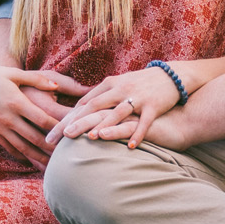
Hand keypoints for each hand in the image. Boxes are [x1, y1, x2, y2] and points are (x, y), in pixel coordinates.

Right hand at [0, 65, 88, 168]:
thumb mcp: (12, 73)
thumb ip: (36, 79)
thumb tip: (56, 85)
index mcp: (16, 102)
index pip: (42, 119)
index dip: (58, 128)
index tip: (72, 134)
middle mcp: (8, 118)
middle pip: (35, 138)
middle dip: (52, 149)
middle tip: (69, 157)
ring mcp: (0, 127)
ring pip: (23, 148)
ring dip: (39, 158)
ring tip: (54, 167)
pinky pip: (10, 148)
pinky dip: (22, 156)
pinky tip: (33, 162)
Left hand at [51, 66, 183, 148]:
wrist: (173, 76)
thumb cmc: (142, 84)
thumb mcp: (119, 85)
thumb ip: (101, 97)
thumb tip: (80, 109)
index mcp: (109, 85)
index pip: (83, 104)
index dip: (66, 119)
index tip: (51, 134)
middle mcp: (120, 89)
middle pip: (93, 108)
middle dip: (75, 123)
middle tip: (59, 139)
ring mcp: (136, 98)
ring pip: (116, 113)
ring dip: (103, 126)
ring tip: (90, 139)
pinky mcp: (153, 105)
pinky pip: (144, 122)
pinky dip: (137, 134)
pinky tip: (129, 147)